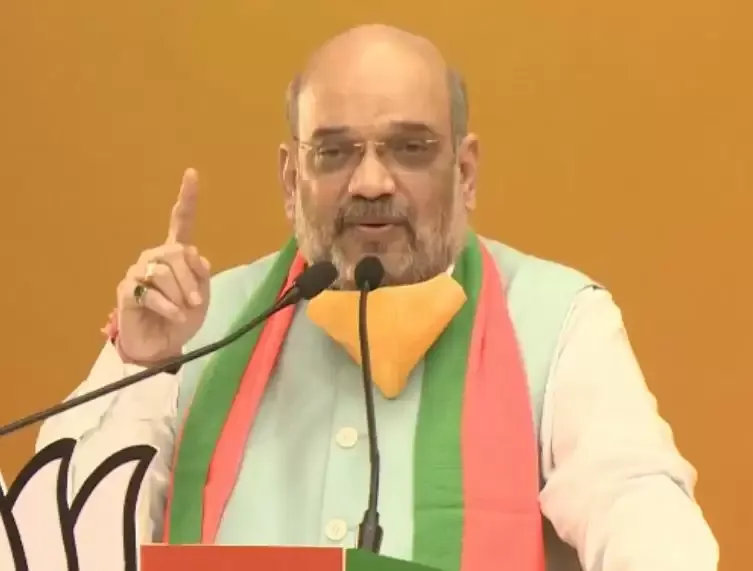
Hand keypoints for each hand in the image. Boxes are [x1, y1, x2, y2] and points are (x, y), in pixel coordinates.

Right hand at [115, 168, 210, 364]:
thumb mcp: (201, 296)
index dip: (187, 199)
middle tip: (195, 302)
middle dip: (190, 280)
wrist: (162, 347)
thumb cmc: (182, 318)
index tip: (191, 174)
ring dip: (179, 295)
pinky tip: (173, 317)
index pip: (181, 222)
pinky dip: (167, 306)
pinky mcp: (127, 290)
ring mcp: (139, 272)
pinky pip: (150, 292)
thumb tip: (194, 256)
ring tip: (183, 311)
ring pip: (163, 272)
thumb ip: (200, 273)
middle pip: (177, 253)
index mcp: (176, 254)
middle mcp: (156, 257)